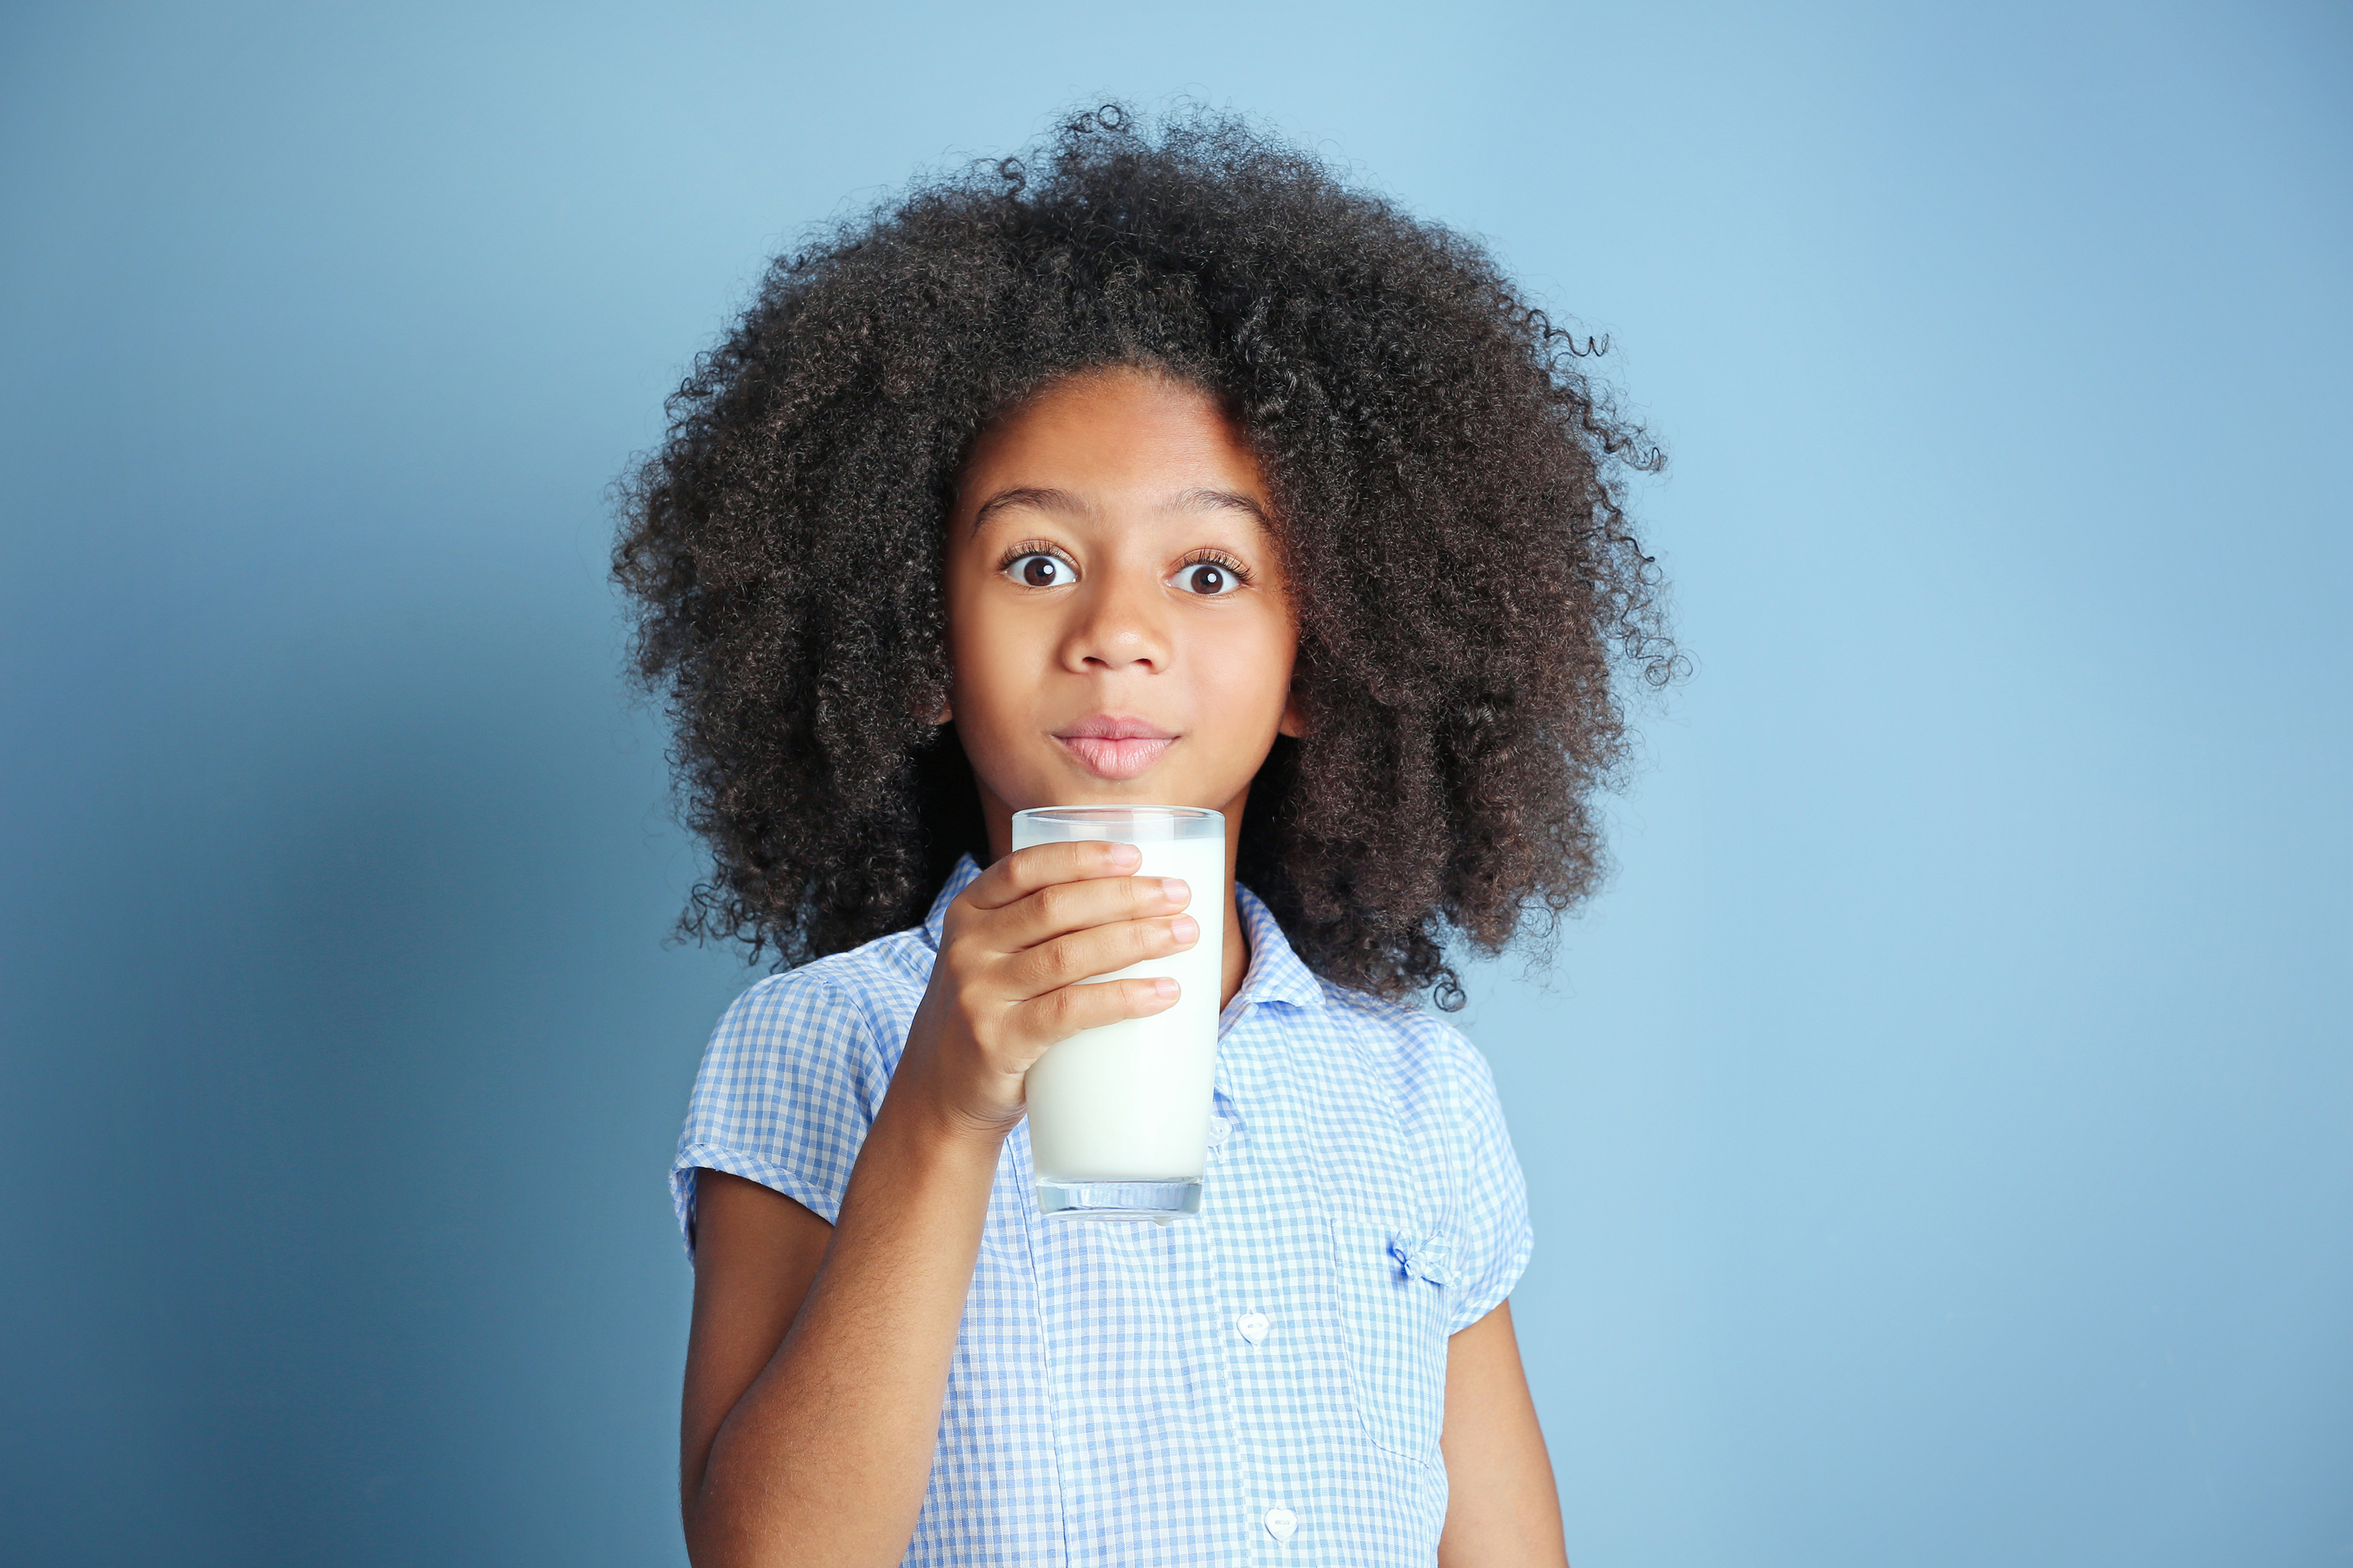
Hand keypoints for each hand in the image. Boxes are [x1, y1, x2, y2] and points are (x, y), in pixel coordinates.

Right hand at [892, 840, 1199, 1143]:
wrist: (940, 1095)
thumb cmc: (990, 1016)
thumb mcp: (991, 960)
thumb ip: (1037, 930)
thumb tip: (1140, 903)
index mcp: (968, 913)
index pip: (1025, 868)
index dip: (1082, 856)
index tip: (1135, 856)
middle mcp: (968, 948)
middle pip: (1055, 907)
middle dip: (1125, 895)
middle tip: (1179, 896)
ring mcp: (979, 995)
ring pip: (1068, 954)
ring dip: (1136, 939)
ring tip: (1184, 935)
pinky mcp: (999, 1042)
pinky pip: (1070, 1010)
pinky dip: (1123, 998)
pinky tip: (1163, 992)